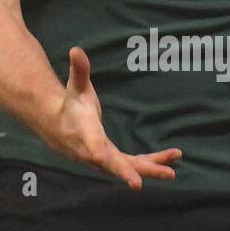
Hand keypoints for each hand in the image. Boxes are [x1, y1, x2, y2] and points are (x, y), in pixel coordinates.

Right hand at [47, 46, 181, 189]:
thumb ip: (79, 70)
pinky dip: (152, 162)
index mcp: (86, 136)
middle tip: (162, 175)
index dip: (115, 166)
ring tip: (173, 170)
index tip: (132, 181)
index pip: (100, 154)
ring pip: (129, 167)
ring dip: (152, 168)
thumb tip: (76, 49)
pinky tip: (172, 157)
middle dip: (139, 171)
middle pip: (118, 166)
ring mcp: (105, 160)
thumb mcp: (75, 86)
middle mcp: (95, 153)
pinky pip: (134, 164)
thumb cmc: (70, 104)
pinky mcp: (113, 160)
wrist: (56, 125)